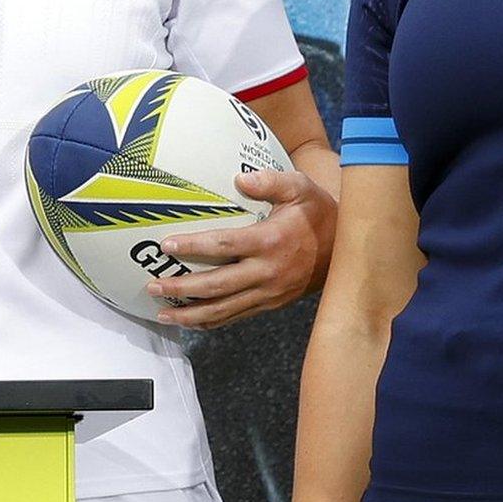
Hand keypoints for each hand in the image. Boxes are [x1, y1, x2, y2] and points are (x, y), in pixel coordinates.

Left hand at [148, 168, 337, 329]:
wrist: (348, 251)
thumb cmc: (318, 213)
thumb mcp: (301, 188)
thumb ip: (271, 181)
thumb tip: (240, 179)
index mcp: (270, 241)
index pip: (224, 246)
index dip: (194, 247)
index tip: (166, 245)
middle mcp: (267, 272)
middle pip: (217, 286)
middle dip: (182, 288)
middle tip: (153, 286)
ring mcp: (269, 293)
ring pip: (224, 309)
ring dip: (191, 314)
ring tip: (163, 314)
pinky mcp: (271, 305)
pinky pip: (237, 316)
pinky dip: (212, 321)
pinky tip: (191, 322)